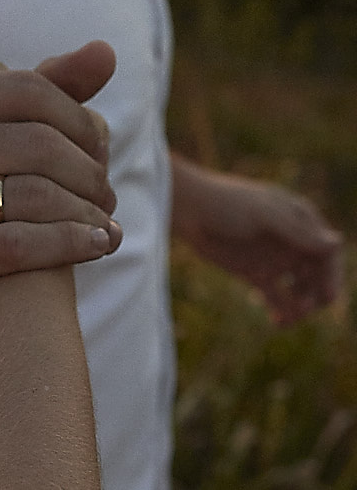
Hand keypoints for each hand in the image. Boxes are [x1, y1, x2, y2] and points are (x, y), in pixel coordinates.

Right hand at [0, 40, 122, 337]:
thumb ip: (48, 89)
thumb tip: (106, 52)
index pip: (27, 90)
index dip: (79, 120)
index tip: (99, 149)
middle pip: (37, 144)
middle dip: (88, 171)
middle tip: (107, 193)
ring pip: (33, 197)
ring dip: (87, 212)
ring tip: (105, 222)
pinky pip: (17, 246)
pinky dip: (70, 244)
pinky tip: (95, 244)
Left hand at [172, 156, 343, 325]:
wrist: (187, 209)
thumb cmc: (226, 203)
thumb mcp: (263, 215)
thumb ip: (297, 232)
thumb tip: (337, 242)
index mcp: (301, 221)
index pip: (327, 252)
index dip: (332, 276)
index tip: (328, 297)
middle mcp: (293, 242)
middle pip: (317, 275)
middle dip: (316, 295)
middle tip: (305, 309)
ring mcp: (275, 258)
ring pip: (300, 289)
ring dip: (300, 306)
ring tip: (289, 318)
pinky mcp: (255, 272)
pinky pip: (276, 296)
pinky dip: (281, 310)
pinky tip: (278, 322)